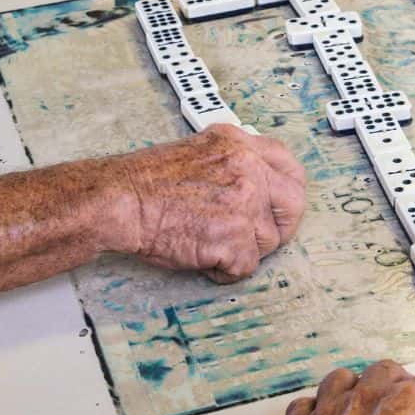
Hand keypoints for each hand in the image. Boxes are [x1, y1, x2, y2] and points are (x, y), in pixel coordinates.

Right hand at [103, 124, 305, 282]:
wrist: (121, 201)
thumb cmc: (147, 182)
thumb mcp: (199, 152)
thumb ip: (232, 162)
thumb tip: (255, 184)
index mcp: (239, 144)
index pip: (287, 163)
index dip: (286, 190)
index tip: (279, 205)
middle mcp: (247, 168)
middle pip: (293, 204)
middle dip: (279, 227)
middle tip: (254, 237)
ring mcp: (244, 202)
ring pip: (267, 241)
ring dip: (241, 250)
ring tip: (209, 243)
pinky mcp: (234, 236)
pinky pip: (246, 267)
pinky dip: (225, 270)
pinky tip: (202, 257)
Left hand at [283, 360, 414, 414]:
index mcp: (409, 404)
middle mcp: (370, 397)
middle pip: (389, 371)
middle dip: (402, 380)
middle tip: (412, 393)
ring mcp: (334, 409)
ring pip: (343, 379)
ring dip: (356, 385)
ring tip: (366, 394)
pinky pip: (306, 405)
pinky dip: (315, 408)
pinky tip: (321, 412)